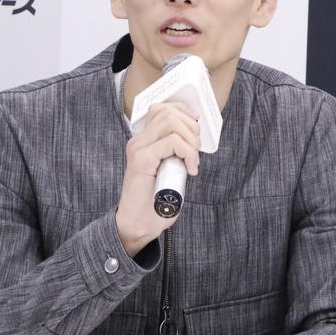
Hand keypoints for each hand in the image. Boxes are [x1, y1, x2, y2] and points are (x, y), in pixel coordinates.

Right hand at [116, 102, 199, 254]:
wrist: (138, 225)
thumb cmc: (156, 202)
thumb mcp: (171, 170)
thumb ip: (177, 152)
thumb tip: (195, 137)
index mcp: (144, 141)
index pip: (163, 109)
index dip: (184, 113)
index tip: (197, 130)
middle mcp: (138, 141)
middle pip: (169, 112)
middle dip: (191, 129)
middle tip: (195, 153)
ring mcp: (138, 149)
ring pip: (171, 122)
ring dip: (190, 141)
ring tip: (192, 162)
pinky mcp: (141, 160)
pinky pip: (172, 142)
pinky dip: (188, 153)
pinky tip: (190, 170)